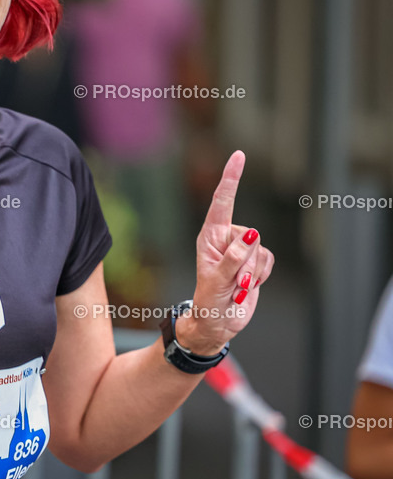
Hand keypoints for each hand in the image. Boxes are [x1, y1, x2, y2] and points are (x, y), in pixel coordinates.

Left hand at [180, 151, 274, 354]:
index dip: (231, 178)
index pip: (221, 202)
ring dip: (254, 272)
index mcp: (209, 236)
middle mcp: (225, 238)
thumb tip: (252, 234)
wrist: (218, 323)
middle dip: (247, 262)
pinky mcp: (255, 261)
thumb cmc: (209, 302)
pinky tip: (249, 285)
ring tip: (237, 285)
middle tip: (233, 282)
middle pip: (251, 235)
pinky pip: (270, 261)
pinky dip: (262, 275)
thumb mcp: (217, 281)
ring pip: (262, 250)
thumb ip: (235, 258)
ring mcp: (241, 250)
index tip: (239, 155)